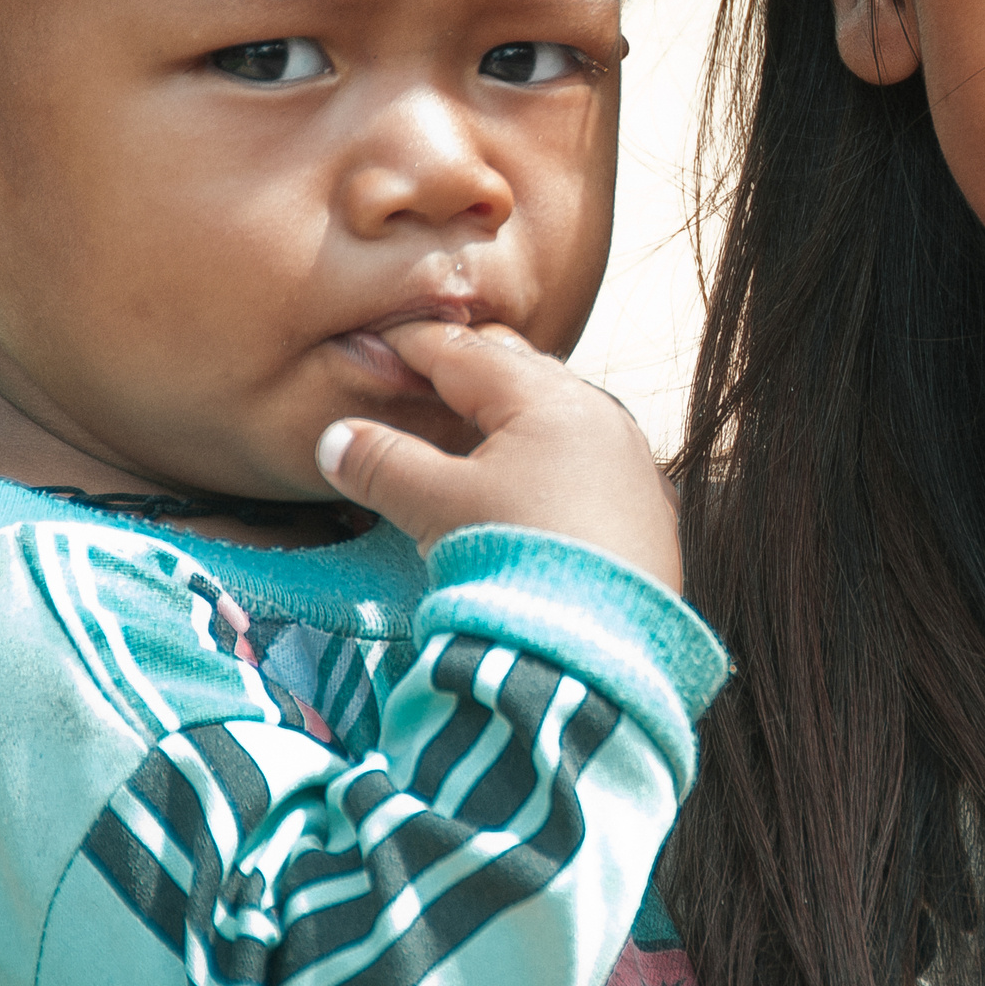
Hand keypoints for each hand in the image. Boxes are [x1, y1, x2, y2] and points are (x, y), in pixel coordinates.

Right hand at [312, 321, 680, 591]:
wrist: (601, 646)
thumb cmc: (514, 559)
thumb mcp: (435, 506)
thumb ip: (382, 463)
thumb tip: (336, 439)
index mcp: (544, 398)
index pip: (464, 351)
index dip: (415, 344)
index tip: (380, 339)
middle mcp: (598, 413)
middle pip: (521, 369)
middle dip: (469, 367)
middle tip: (425, 372)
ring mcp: (631, 459)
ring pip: (563, 411)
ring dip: (517, 412)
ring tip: (477, 424)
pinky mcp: (649, 506)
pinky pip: (593, 456)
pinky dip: (555, 454)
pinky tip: (536, 480)